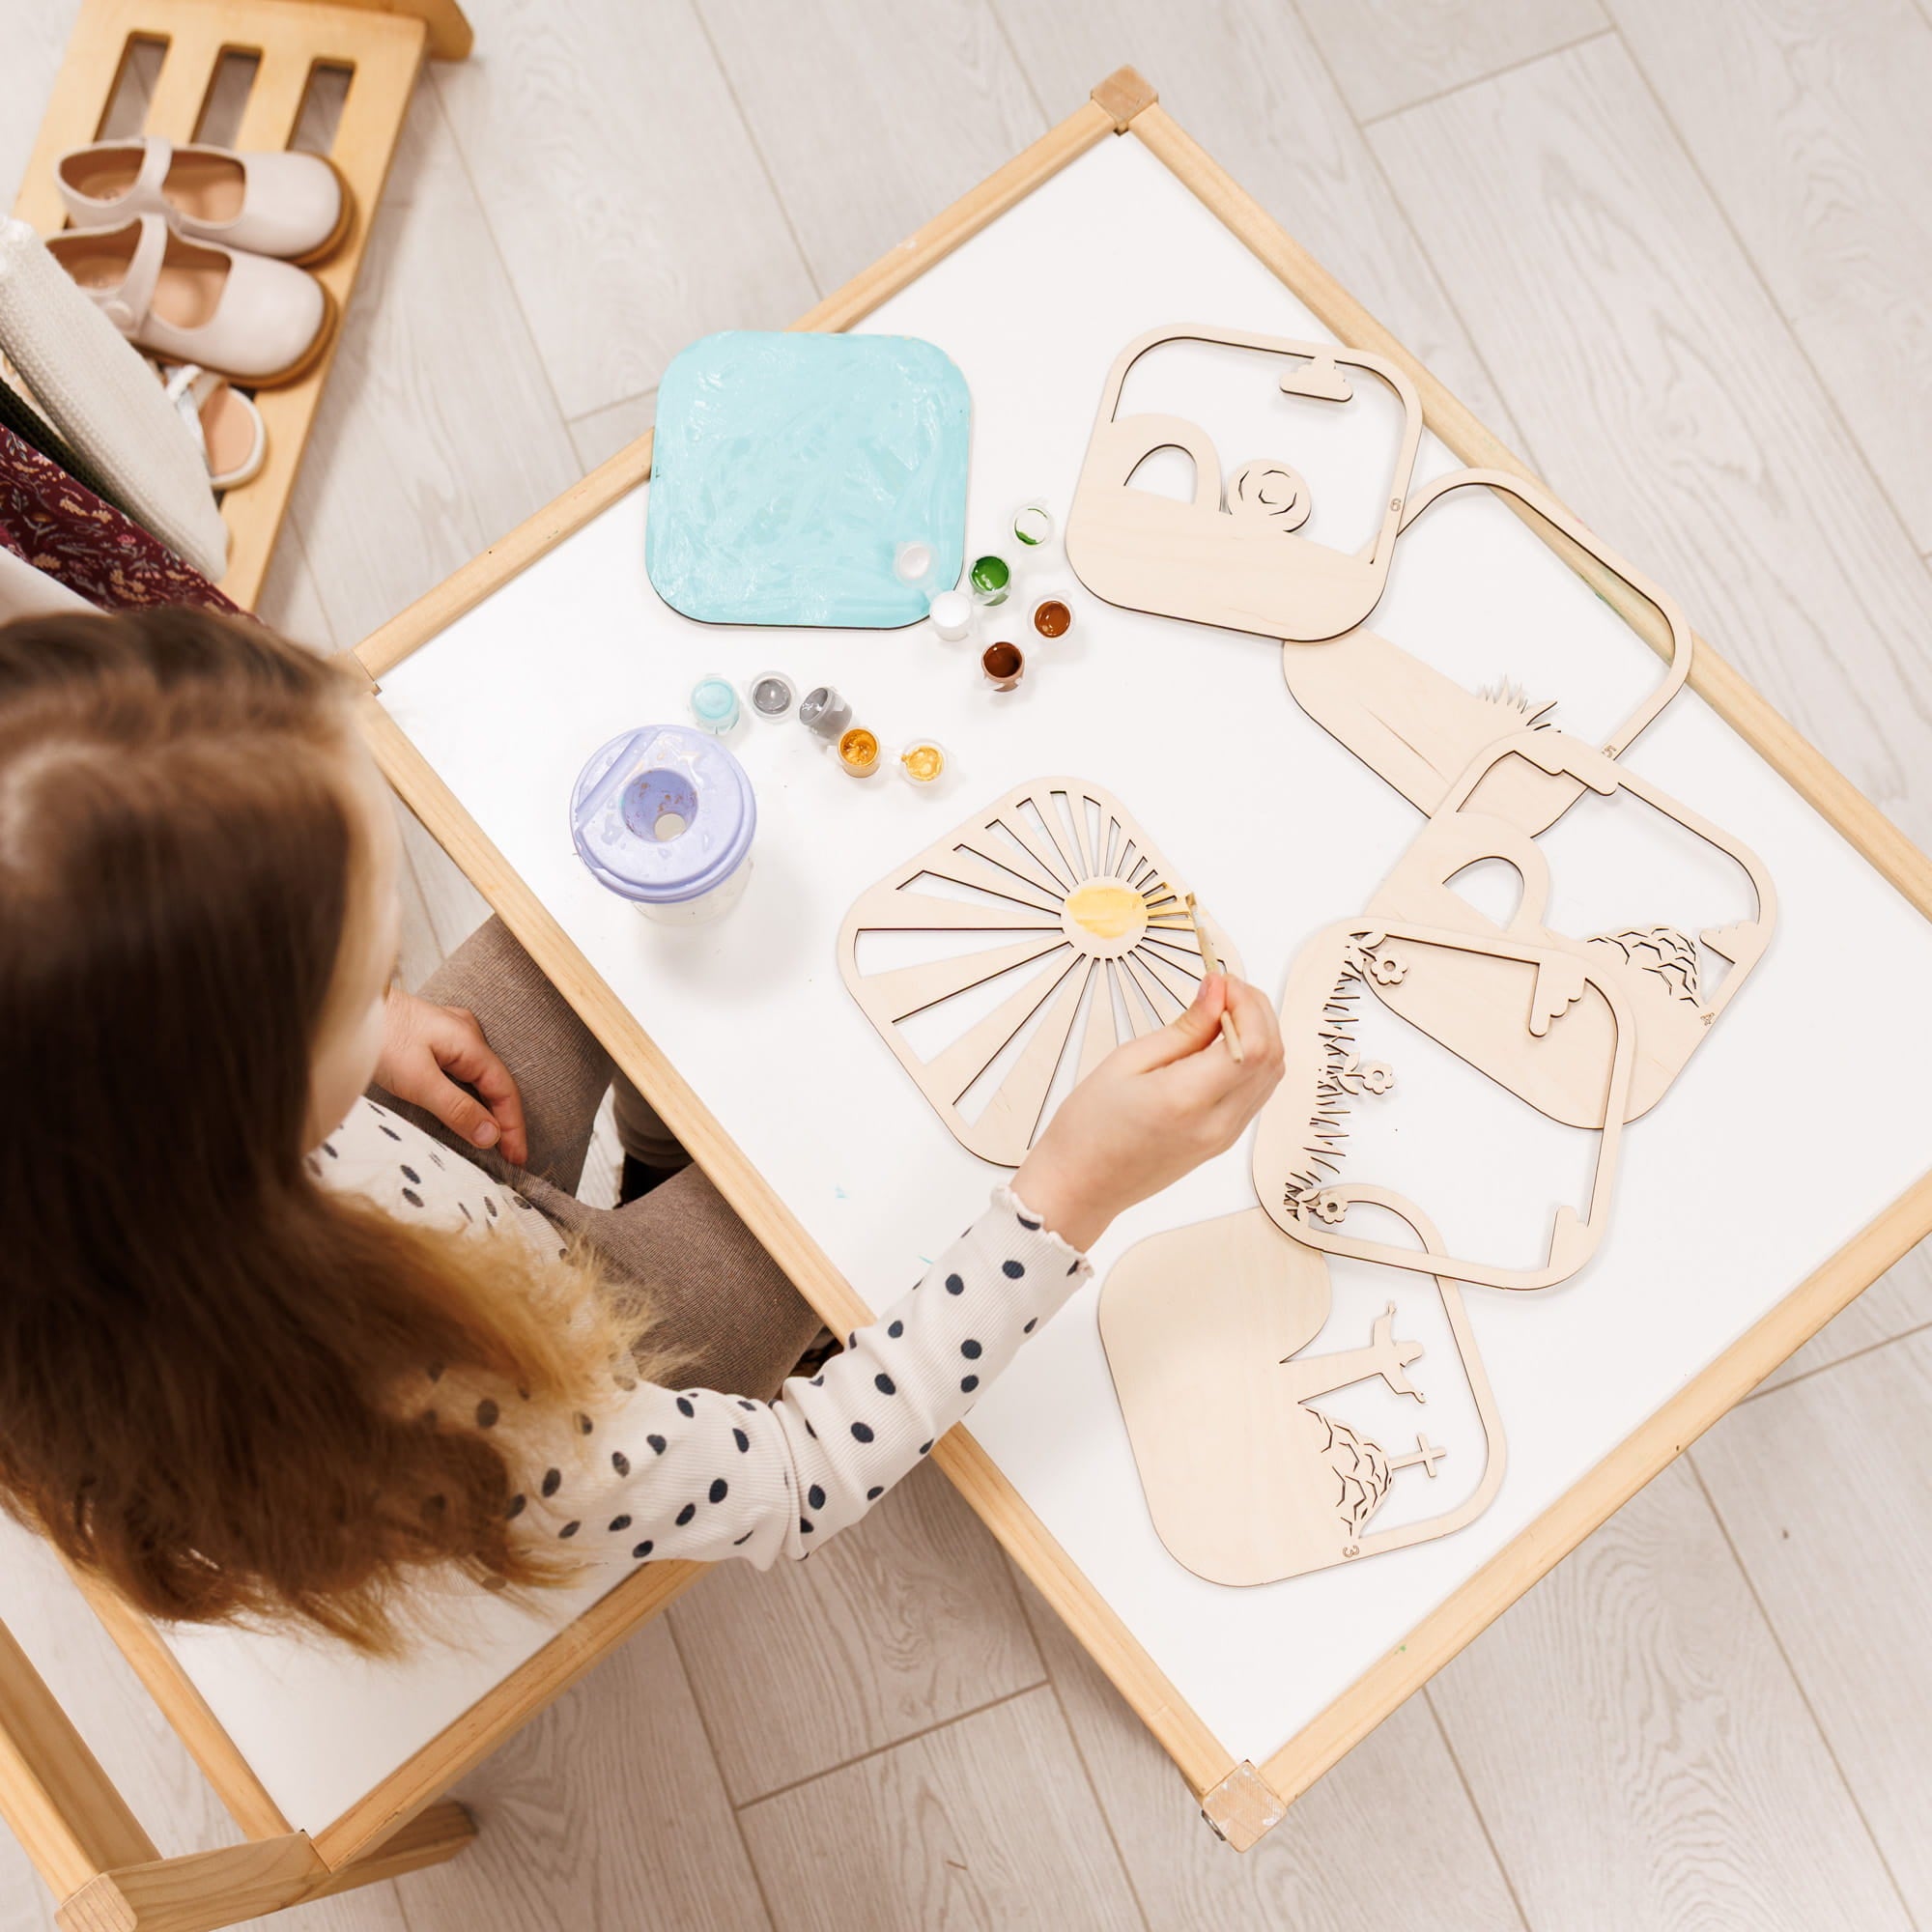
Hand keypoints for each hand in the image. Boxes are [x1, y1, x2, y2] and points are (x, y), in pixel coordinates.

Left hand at [374, 990, 528, 1164]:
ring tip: (490, 1138)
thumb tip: (491, 1136)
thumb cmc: (380, 1037)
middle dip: (503, 1121)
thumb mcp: (419, 1080)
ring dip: (487, 1107)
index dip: (513, 1127)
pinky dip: (470, 1093)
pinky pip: (462, 1070)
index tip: (517, 1160)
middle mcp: (467, 1035)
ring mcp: (450, 1033)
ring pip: (479, 1077)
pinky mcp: (431, 1037)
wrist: (346, 1007)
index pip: (505, 1091)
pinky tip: (465, 1105)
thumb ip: (457, 1108)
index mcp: (470, 1043)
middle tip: (507, 1156)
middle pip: (495, 1084)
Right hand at [1013, 973, 1283, 1251]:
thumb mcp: (1127, 1062)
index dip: (1246, 1003)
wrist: (1080, 1186)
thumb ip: (1183, 1028)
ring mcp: (1225, 1137)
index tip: (1219, 980)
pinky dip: (1252, 1059)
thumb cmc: (1089, 1126)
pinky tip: (1222, 1043)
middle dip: (1258, 1011)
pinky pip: (1257, 1093)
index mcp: (1188, 1100)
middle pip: (1271, 1057)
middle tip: (1223, 989)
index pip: (1252, 1043)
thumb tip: (1218, 992)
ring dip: (1260, 1034)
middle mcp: (1217, 1123)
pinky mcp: (1223, 1142)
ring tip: (1222, 1011)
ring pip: (1271, 1075)